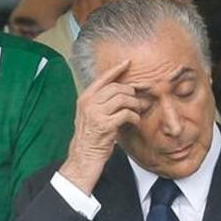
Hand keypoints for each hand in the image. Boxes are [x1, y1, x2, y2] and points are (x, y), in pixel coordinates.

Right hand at [59, 60, 146, 193]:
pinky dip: (134, 117)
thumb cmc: (90, 137)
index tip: (127, 63)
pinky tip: (134, 122)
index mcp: (84, 98)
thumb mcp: (90, 115)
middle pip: (116, 88)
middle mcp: (88, 103)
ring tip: (136, 112)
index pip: (102, 78)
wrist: (83, 157)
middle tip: (136, 101)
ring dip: (134, 105)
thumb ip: (100, 102)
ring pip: (123, 99)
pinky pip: (126, 114)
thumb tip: (120, 90)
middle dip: (130, 93)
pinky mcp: (105, 125)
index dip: (116, 69)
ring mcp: (96, 114)